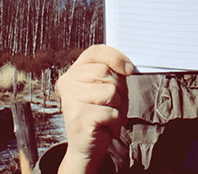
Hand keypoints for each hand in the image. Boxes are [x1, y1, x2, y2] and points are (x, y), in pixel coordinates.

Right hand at [56, 45, 133, 173]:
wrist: (86, 145)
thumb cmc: (100, 113)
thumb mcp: (105, 89)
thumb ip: (112, 74)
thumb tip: (128, 67)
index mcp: (74, 72)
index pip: (96, 52)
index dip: (116, 57)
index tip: (129, 69)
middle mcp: (68, 83)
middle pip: (106, 72)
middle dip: (121, 89)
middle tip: (117, 104)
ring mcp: (71, 100)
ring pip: (111, 92)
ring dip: (119, 107)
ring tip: (110, 116)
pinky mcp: (78, 117)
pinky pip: (111, 112)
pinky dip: (115, 121)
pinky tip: (106, 126)